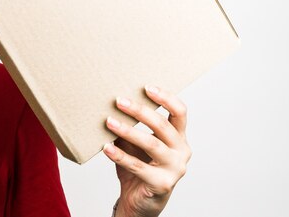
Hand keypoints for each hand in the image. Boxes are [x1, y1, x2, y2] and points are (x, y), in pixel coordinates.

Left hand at [103, 86, 190, 216]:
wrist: (139, 201)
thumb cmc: (139, 166)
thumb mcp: (135, 144)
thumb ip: (130, 126)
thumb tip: (110, 105)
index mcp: (179, 138)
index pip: (179, 112)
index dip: (166, 98)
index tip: (146, 87)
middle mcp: (182, 151)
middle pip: (163, 125)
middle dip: (140, 111)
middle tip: (119, 101)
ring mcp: (175, 169)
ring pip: (151, 144)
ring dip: (128, 131)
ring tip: (109, 122)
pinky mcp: (162, 184)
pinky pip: (138, 167)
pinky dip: (120, 156)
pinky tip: (106, 148)